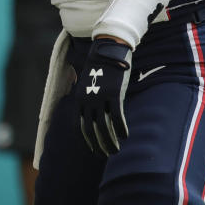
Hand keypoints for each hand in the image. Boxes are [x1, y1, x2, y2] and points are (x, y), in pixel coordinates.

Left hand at [76, 38, 131, 154]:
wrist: (107, 49)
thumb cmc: (99, 66)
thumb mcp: (88, 82)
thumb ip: (88, 97)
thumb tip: (91, 109)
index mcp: (79, 98)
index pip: (81, 126)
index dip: (88, 140)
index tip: (94, 149)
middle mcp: (87, 100)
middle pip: (92, 129)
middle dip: (99, 145)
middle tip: (106, 154)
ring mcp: (100, 97)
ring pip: (104, 126)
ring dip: (110, 141)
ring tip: (116, 151)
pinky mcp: (113, 94)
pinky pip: (117, 117)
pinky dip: (121, 129)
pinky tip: (125, 136)